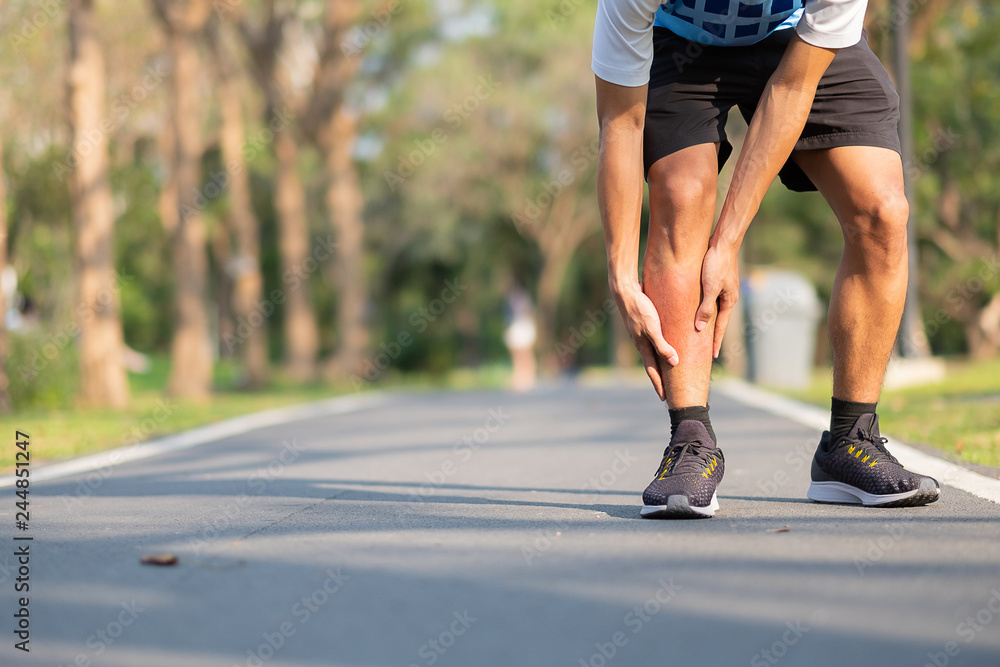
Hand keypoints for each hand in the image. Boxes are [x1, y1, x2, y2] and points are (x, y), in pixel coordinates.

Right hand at [612, 281, 677, 400]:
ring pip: (652, 353)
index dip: (659, 385)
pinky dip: (660, 349)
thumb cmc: (639, 309)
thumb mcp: (652, 328)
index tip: (665, 398)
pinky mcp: (644, 324)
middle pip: (652, 365)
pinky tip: (665, 346)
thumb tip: (674, 363)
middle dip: (660, 379)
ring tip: (668, 372)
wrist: (625, 291)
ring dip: (660, 364)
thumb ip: (662, 345)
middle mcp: (642, 343)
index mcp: (643, 346)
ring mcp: (642, 334)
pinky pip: (654, 341)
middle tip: (667, 392)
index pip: (652, 371)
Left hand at [695, 243, 739, 358]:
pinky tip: (697, 310)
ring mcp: (724, 289)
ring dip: (707, 321)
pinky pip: (710, 300)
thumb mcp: (710, 288)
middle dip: (712, 335)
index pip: (720, 327)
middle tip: (706, 350)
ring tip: (699, 334)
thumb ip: (705, 308)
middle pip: (718, 321)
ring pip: (714, 310)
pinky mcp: (718, 281)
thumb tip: (699, 328)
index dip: (716, 342)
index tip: (713, 356)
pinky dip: (704, 308)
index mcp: (729, 301)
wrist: (723, 243)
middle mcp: (728, 297)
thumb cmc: (716, 264)